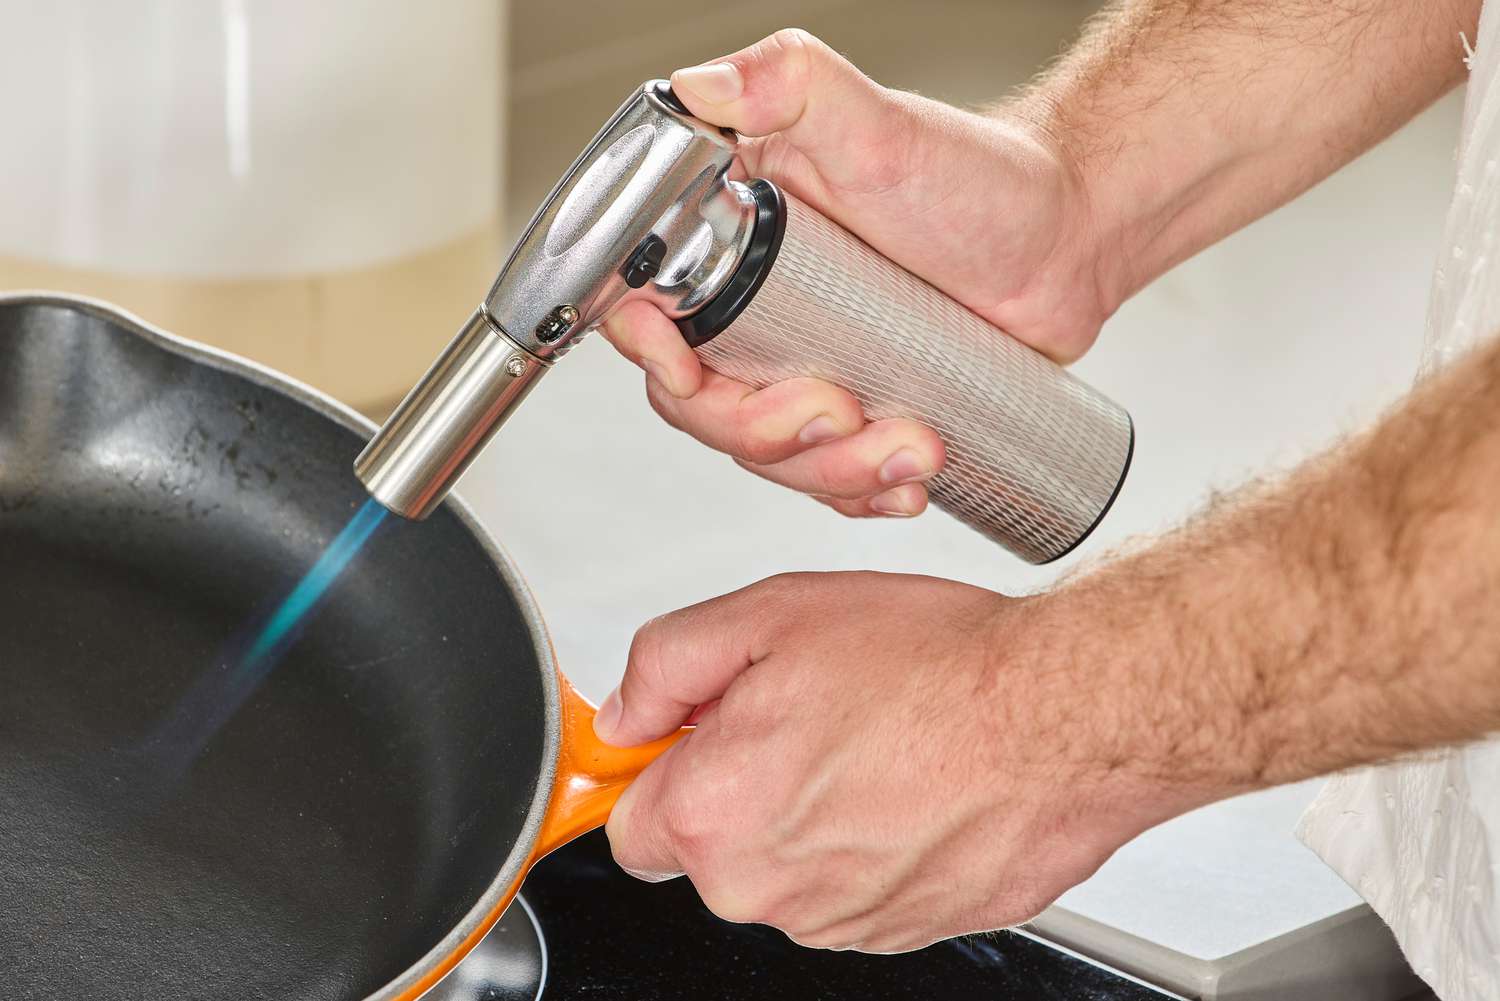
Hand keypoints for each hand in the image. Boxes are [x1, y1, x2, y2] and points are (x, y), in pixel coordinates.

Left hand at [594, 572, 1182, 952]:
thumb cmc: (938, 667)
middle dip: (741, 783)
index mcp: (713, 811)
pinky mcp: (901, 931)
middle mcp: (765, 886)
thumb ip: (667, 665)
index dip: (660, 766)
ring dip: (811, 814)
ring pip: (786, 867)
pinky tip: (911, 782)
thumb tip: (625, 712)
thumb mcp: (771, 615)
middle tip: (805, 713)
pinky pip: (851, 886)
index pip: (627, 822)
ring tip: (875, 740)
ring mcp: (837, 920)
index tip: (688, 739)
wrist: (1065, 720)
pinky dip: (870, 842)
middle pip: (710, 845)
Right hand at [601, 30, 1109, 519]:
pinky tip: (906, 483)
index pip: (649, 313)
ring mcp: (804, 367)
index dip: (655, 355)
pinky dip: (861, 492)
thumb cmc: (977, 179)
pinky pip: (827, 476)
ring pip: (770, 455)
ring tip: (914, 443)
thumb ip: (787, 82)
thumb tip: (702, 89)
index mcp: (734, 244)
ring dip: (832, 469)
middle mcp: (757, 311)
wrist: (1066, 240)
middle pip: (705, 406)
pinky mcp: (855, 410)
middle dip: (766, 430)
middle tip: (840, 408)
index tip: (690, 372)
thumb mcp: (876, 124)